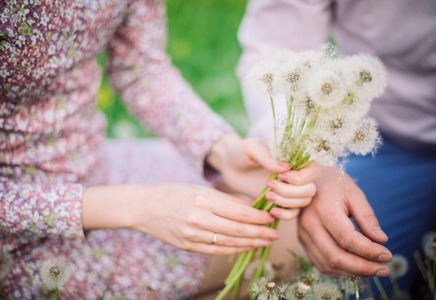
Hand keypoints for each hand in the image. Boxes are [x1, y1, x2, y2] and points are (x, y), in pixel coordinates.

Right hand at [82, 184, 280, 254]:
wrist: (145, 208)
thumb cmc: (174, 194)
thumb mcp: (200, 190)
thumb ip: (225, 200)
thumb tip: (252, 208)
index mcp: (203, 199)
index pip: (239, 212)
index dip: (259, 217)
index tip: (271, 217)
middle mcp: (199, 218)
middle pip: (237, 229)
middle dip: (260, 233)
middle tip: (275, 234)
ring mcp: (193, 234)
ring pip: (229, 242)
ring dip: (250, 243)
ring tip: (265, 243)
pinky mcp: (188, 246)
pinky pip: (216, 251)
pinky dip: (234, 250)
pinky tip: (246, 248)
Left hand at [206, 133, 319, 219]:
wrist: (229, 166)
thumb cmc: (242, 152)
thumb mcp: (252, 149)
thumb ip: (267, 157)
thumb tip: (286, 167)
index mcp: (295, 159)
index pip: (313, 171)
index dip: (300, 178)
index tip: (280, 176)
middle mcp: (297, 175)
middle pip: (310, 190)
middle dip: (291, 192)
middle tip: (269, 186)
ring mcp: (291, 190)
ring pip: (303, 202)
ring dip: (286, 202)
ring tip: (267, 196)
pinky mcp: (281, 202)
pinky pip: (293, 214)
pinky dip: (285, 215)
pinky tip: (272, 211)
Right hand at [297, 166, 391, 276]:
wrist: (304, 180)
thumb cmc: (333, 183)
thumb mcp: (353, 192)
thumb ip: (366, 216)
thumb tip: (381, 240)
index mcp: (323, 208)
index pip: (347, 238)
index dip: (369, 251)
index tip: (388, 255)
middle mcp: (309, 224)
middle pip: (335, 256)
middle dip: (363, 267)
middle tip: (384, 269)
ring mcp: (303, 234)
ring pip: (327, 264)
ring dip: (352, 272)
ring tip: (373, 270)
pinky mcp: (302, 241)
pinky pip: (320, 263)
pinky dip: (340, 271)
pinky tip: (356, 268)